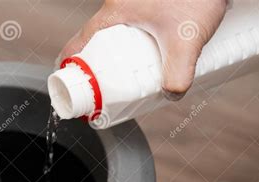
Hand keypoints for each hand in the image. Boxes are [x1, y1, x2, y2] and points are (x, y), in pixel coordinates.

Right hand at [59, 0, 227, 99]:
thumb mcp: (186, 41)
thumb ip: (178, 74)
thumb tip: (170, 95)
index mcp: (115, 11)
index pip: (81, 40)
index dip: (71, 62)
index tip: (72, 80)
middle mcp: (120, 5)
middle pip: (96, 39)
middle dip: (97, 63)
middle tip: (104, 83)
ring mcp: (132, 3)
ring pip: (114, 33)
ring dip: (116, 53)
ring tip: (127, 73)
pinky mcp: (147, 3)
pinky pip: (129, 27)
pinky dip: (132, 43)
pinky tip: (149, 53)